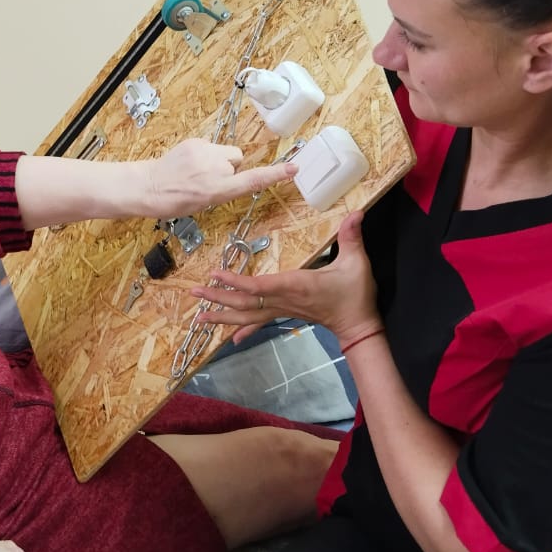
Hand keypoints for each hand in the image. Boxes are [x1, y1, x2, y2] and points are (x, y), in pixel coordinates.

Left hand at [141, 138, 296, 218]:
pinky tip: (189, 163)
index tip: (293, 168)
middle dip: (228, 168)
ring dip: (217, 159)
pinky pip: (211, 145)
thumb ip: (224, 187)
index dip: (275, 175)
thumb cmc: (176, 201)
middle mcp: (215, 170)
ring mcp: (205, 153)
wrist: (150, 187)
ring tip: (197, 171)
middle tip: (207, 180)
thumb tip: (232, 172)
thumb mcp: (206, 203)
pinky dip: (204, 153)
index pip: (253, 180)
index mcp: (219, 190)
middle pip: (238, 161)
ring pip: (226, 152)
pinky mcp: (196, 142)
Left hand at [191, 212, 382, 345]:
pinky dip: (242, 329)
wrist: (357, 324)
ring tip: (199, 316)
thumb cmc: (355, 295)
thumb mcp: (357, 263)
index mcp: (296, 285)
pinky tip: (230, 338)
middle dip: (217, 298)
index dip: (236, 282)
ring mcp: (281, 309)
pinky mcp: (284, 313)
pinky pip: (258, 323)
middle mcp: (283, 300)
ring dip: (221, 315)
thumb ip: (351, 237)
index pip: (260, 286)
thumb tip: (356, 213)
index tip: (215, 275)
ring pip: (246, 315)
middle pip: (244, 302)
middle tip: (194, 293)